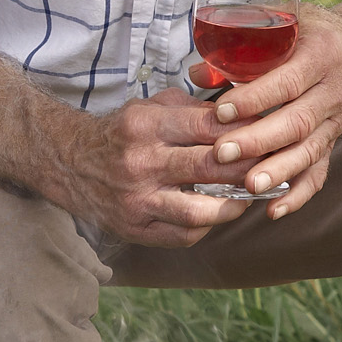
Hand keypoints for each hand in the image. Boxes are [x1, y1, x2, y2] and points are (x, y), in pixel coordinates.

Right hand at [43, 91, 264, 249]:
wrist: (69, 163)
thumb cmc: (122, 132)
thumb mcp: (151, 107)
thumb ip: (194, 109)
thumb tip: (243, 114)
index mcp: (145, 125)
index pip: (208, 127)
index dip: (245, 131)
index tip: (269, 133)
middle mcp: (139, 163)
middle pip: (208, 168)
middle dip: (248, 167)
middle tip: (272, 166)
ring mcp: (136, 200)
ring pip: (198, 211)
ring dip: (233, 205)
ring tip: (250, 196)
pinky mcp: (134, 228)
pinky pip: (182, 235)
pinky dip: (207, 226)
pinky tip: (219, 214)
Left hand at [182, 1, 341, 221]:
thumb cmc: (308, 32)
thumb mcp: (281, 26)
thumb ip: (241, 47)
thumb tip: (198, 73)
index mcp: (319, 54)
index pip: (287, 82)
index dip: (254, 99)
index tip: (220, 112)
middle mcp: (332, 90)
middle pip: (297, 122)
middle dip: (258, 140)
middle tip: (222, 154)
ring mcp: (336, 121)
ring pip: (309, 151)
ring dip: (278, 171)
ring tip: (248, 187)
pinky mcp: (333, 142)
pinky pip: (319, 173)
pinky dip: (297, 195)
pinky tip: (273, 210)